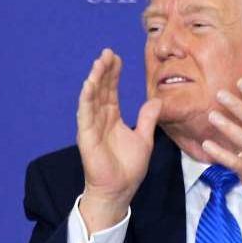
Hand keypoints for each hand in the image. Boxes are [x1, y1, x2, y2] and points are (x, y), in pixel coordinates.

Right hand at [77, 48, 161, 233]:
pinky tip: (89, 84)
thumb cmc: (129, 168)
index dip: (113, 74)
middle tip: (107, 52)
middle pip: (100, 89)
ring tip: (99, 62)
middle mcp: (99, 119)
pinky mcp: (86, 136)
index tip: (117, 57)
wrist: (120, 190)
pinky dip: (86, 98)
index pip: (111, 90)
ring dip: (94, 79)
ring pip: (91, 97)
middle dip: (103, 70)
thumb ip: (148, 119)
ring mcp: (91, 126)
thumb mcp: (144, 139)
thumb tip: (156, 100)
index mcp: (112, 118)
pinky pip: (85, 113)